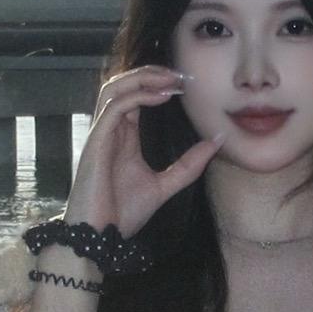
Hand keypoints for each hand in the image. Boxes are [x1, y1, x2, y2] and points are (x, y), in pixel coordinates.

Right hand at [65, 65, 219, 234]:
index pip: (135, 96)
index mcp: (123, 137)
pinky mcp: (96, 142)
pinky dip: (138, 96)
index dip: (158, 84)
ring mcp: (101, 134)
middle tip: (181, 74)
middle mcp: (110, 130)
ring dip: (142, 78)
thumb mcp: (165, 186)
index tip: (187, 83)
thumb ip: (189, 165)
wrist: (100, 239)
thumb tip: (216, 142)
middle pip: (122, 84)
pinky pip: (114, 107)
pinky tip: (162, 96)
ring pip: (113, 88)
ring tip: (171, 80)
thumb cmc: (122, 214)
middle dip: (151, 73)